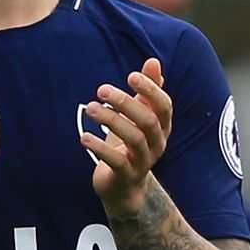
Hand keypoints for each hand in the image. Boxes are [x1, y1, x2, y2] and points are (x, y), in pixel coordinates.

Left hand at [86, 58, 171, 217]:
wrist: (124, 188)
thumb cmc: (130, 146)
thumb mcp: (138, 117)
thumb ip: (146, 91)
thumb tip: (154, 61)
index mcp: (162, 127)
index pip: (164, 105)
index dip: (151, 90)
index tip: (131, 76)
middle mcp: (157, 143)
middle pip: (149, 120)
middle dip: (126, 103)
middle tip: (101, 90)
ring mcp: (143, 161)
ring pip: (134, 138)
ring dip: (111, 120)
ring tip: (90, 108)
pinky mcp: (126, 176)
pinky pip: (117, 161)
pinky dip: (100, 148)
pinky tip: (84, 137)